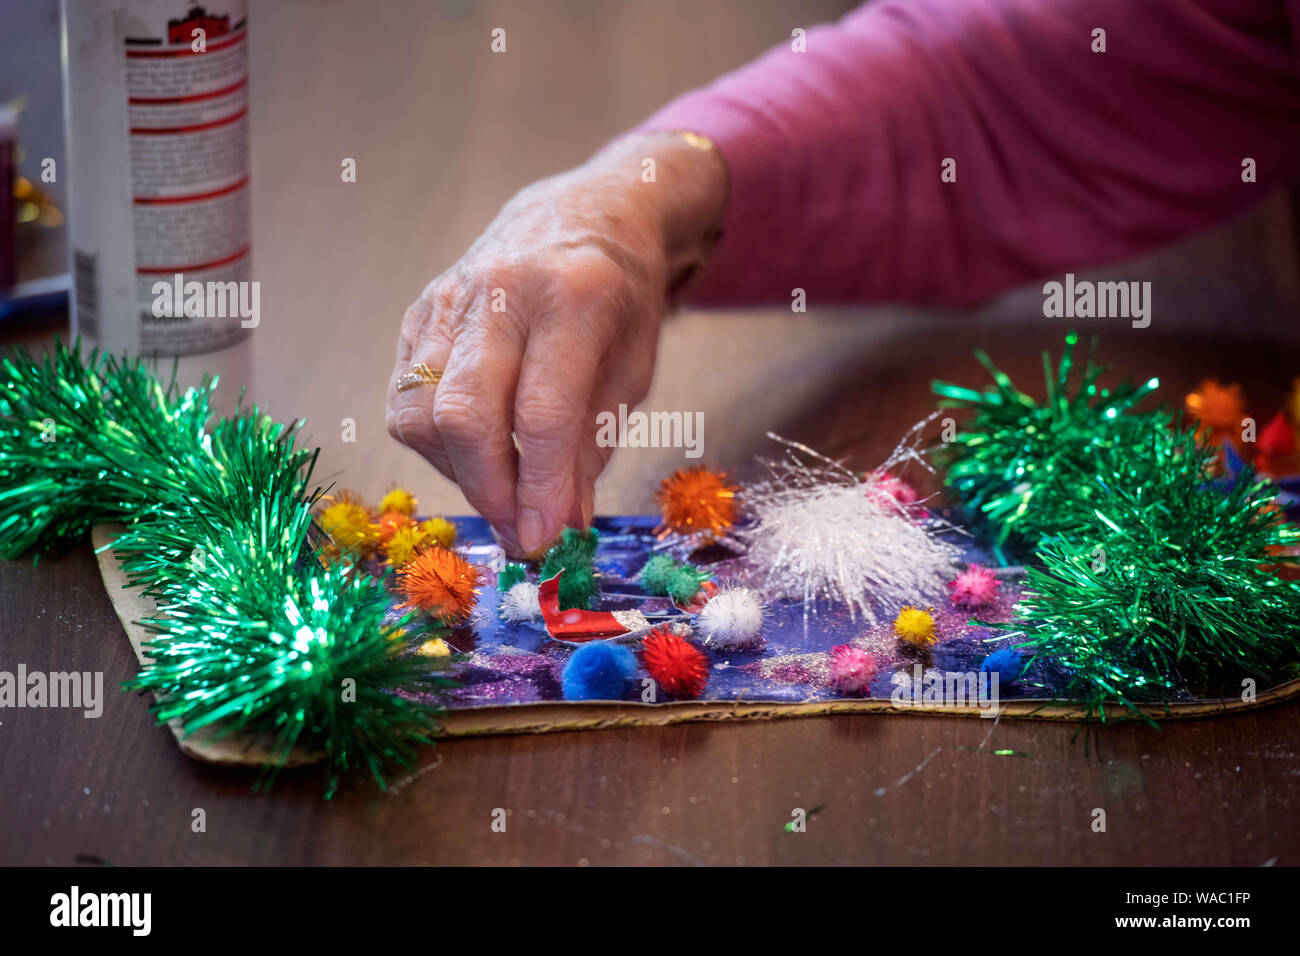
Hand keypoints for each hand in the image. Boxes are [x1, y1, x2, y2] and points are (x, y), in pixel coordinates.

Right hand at [387, 132, 726, 554]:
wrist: (587, 215)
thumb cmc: (620, 300)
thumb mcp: (631, 371)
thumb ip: (590, 448)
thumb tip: (558, 526)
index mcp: (573, 295)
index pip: (541, 413)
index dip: (540, 489)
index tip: (545, 539)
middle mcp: (501, 291)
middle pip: (465, 415)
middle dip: (489, 492)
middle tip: (519, 533)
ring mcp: (449, 297)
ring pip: (422, 413)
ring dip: (460, 472)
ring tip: (504, 488)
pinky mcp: (418, 311)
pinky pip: (407, 398)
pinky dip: (439, 443)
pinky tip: (478, 451)